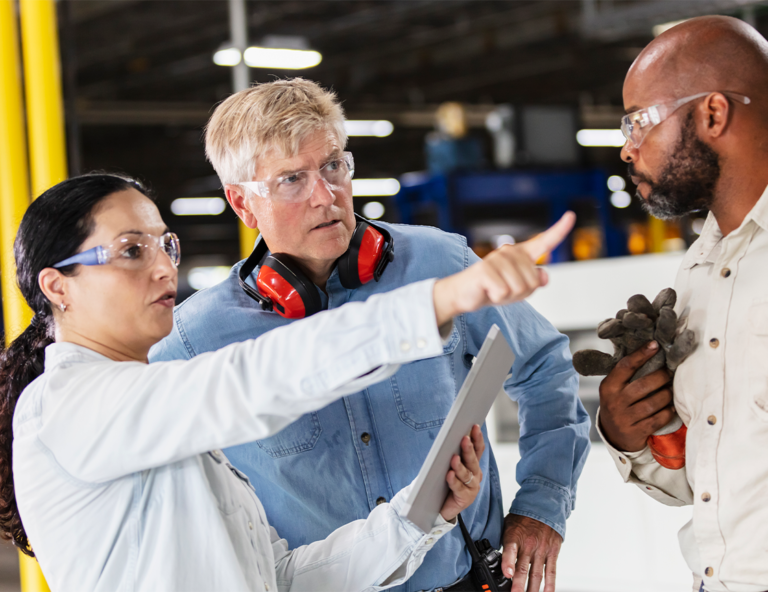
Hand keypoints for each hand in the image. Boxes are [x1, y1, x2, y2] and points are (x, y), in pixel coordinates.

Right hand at [433, 212, 575, 325]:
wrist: (463, 294)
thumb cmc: (492, 288)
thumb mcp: (518, 288)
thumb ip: (533, 281)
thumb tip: (544, 276)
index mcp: (520, 254)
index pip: (544, 241)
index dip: (560, 229)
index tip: (570, 216)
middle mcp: (509, 252)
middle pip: (533, 282)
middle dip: (521, 294)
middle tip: (504, 289)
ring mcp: (497, 259)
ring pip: (520, 289)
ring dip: (508, 297)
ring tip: (495, 290)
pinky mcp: (486, 270)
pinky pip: (504, 293)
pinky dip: (497, 298)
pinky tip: (487, 291)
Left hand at [439, 425, 484, 521]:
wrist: (441, 506)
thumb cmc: (445, 482)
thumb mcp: (451, 466)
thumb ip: (454, 455)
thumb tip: (450, 438)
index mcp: (473, 465)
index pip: (478, 449)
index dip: (477, 438)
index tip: (474, 426)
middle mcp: (475, 475)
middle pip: (473, 461)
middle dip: (468, 449)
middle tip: (464, 439)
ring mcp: (472, 487)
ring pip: (466, 474)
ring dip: (459, 466)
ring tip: (453, 458)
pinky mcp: (465, 498)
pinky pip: (458, 488)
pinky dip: (453, 481)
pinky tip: (449, 475)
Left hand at [502, 514, 562, 591]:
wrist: (545, 507)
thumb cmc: (524, 517)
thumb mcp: (508, 525)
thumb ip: (505, 541)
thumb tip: (495, 555)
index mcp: (515, 536)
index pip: (510, 550)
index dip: (508, 563)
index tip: (507, 573)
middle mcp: (529, 544)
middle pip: (523, 567)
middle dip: (518, 584)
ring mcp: (541, 550)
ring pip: (537, 573)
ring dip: (532, 588)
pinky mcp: (552, 552)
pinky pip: (551, 571)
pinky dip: (550, 584)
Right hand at [598, 341, 674, 451]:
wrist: (613, 436)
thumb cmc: (619, 405)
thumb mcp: (614, 389)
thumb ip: (626, 375)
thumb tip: (650, 349)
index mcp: (608, 387)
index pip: (626, 366)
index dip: (641, 354)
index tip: (655, 345)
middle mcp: (614, 402)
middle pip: (644, 385)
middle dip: (661, 377)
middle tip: (670, 373)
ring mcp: (624, 418)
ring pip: (653, 403)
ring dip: (666, 395)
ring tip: (670, 390)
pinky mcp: (635, 432)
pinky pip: (658, 419)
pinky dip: (668, 412)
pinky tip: (670, 408)